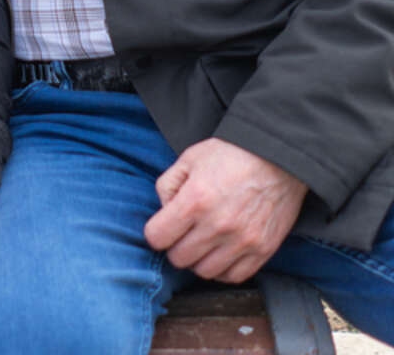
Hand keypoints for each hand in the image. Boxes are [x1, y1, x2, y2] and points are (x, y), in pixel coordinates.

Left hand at [144, 138, 306, 282]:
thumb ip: (167, 186)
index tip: (162, 228)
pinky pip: (234, 277)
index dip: (155, 233)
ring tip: (201, 244)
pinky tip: (219, 254)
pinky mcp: (263, 250)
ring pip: (205, 272)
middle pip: (179, 258)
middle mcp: (217, 226)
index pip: (157, 237)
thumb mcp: (188, 159)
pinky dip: (222, 270)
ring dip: (197, 260)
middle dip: (174, 247)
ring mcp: (242, 241)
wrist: (276, 158)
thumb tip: (164, 212)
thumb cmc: (229, 155)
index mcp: (194, 200)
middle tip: (182, 235)